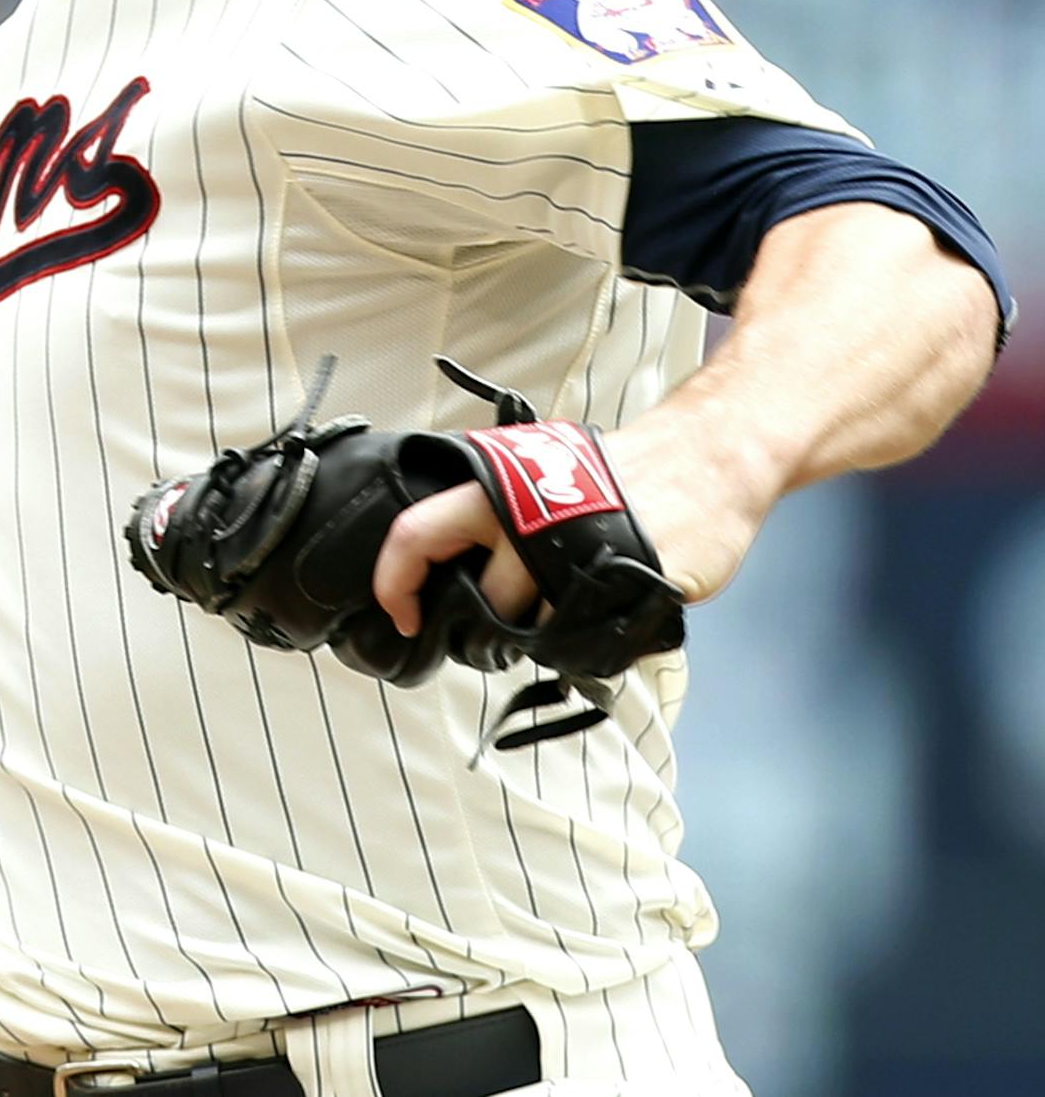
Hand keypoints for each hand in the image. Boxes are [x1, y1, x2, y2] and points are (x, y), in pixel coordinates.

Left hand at [370, 424, 759, 641]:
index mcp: (498, 485)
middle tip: (516, 622)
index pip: (417, 534)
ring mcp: (579, 554)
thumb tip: (454, 565)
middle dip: (494, 629)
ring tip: (581, 595)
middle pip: (485, 606)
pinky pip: (592, 645)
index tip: (404, 614)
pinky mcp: (628, 584)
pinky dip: (596, 639)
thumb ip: (497, 513)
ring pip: (537, 631)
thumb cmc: (620, 472)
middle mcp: (528, 517)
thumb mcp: (541, 469)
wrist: (707, 458)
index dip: (397, 583)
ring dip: (552, 629)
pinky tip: (613, 604)